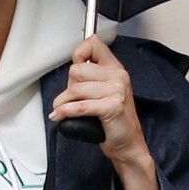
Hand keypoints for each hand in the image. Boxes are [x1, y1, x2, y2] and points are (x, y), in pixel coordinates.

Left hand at [51, 34, 159, 189]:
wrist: (129, 145)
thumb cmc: (115, 122)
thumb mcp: (106, 92)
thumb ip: (92, 77)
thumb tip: (72, 67)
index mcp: (116, 69)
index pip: (93, 44)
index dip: (79, 54)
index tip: (76, 66)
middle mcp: (118, 76)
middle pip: (77, 70)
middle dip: (69, 86)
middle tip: (73, 99)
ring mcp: (116, 91)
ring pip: (75, 88)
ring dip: (63, 102)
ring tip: (64, 110)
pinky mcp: (112, 107)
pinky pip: (80, 106)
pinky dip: (66, 112)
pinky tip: (60, 116)